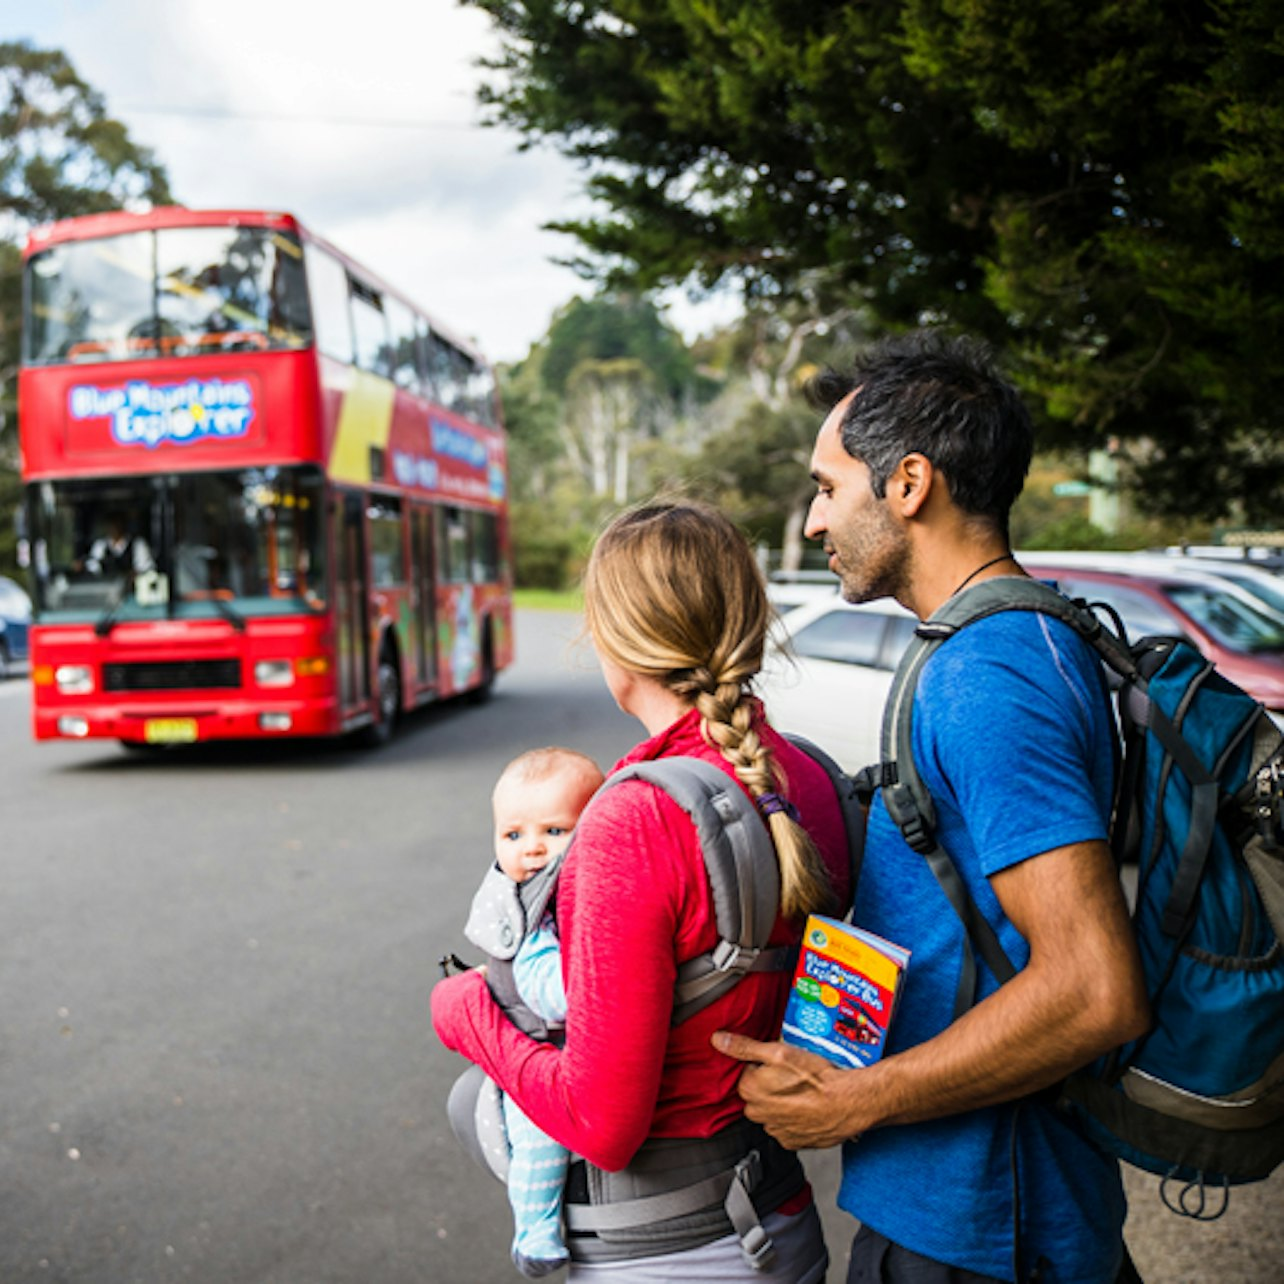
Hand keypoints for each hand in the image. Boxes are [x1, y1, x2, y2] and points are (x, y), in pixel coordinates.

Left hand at [712, 1031, 862, 1150]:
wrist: (848, 1103)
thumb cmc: (817, 1077)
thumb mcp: (779, 1052)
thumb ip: (745, 1046)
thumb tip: (718, 1040)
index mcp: (751, 1091)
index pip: (747, 1073)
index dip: (764, 1066)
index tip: (780, 1063)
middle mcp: (759, 1115)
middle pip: (756, 1094)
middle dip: (769, 1085)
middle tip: (792, 1076)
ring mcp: (776, 1131)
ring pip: (771, 1112)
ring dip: (781, 1103)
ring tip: (802, 1091)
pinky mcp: (793, 1143)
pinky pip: (786, 1128)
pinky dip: (793, 1119)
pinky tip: (807, 1107)